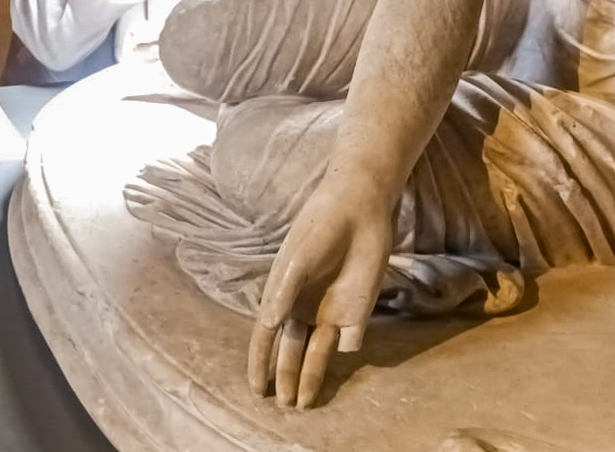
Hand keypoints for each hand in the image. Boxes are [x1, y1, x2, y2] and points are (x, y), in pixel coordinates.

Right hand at [249, 174, 395, 407]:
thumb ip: (282, 292)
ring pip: (317, 355)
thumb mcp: (295, 260)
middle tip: (283, 404)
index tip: (256, 388)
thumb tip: (267, 323)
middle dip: (285, 377)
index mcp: (282, 295)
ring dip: (309, 377)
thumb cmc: (318, 229)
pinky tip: (338, 337)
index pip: (265, 335)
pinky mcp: (357, 313)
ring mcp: (331, 312)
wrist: (359, 211)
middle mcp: (304, 308)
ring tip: (302, 402)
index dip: (259, 361)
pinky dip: (342, 347)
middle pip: (291, 351)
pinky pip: (348, 341)